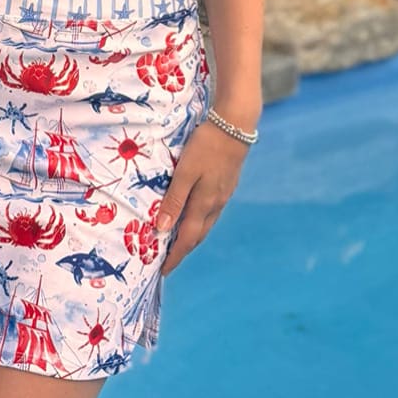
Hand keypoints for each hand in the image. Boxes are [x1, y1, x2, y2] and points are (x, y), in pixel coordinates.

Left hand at [155, 119, 251, 276]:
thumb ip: (174, 200)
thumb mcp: (185, 172)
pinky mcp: (226, 184)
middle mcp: (215, 204)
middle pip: (197, 235)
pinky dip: (198, 220)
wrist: (235, 126)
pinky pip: (210, 211)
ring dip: (191, 235)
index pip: (187, 239)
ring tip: (177, 240)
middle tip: (167, 259)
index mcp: (204, 204)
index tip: (163, 271)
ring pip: (205, 223)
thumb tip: (162, 229)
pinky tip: (193, 213)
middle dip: (183, 249)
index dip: (175, 256)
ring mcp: (223, 194)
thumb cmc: (206, 147)